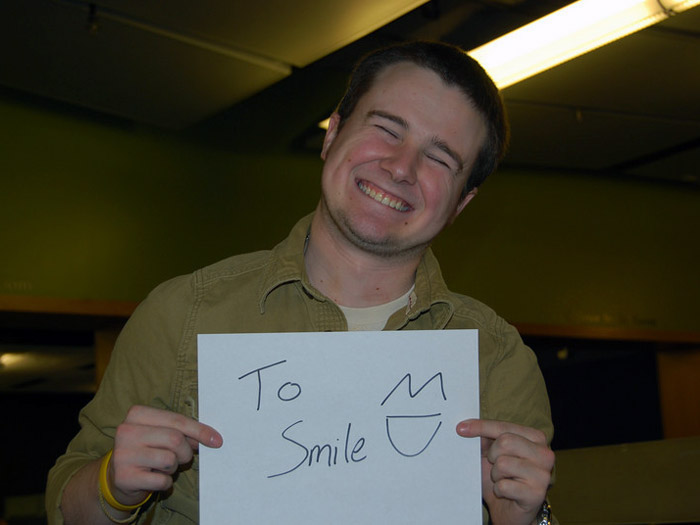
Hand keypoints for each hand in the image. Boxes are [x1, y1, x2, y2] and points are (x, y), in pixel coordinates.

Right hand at [108, 405, 222, 505]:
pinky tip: (154, 479)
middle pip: (175, 439)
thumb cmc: (147, 450)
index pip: (177, 420)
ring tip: (162, 467)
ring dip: (173, 468)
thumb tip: (210, 438)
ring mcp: (122, 454)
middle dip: (185, 452)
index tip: (217, 441)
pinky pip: (161, 480)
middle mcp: (126, 431)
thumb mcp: (161, 434)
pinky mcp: (124, 477)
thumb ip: (182, 432)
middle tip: (181, 458)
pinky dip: (165, 482)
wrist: (118, 477)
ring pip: (169, 460)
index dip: (200, 431)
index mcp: (137, 414)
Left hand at [456, 419, 553, 524]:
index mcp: (536, 438)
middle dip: (492, 455)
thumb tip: (466, 427)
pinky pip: (504, 486)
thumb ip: (484, 437)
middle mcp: (545, 454)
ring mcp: (543, 475)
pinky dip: (498, 490)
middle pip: (505, 441)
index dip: (480, 427)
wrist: (509, 509)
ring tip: (502, 480)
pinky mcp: (536, 494)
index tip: (460, 429)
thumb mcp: (491, 453)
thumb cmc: (502, 477)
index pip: (504, 426)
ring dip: (495, 474)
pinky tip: (506, 493)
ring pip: (503, 464)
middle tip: (495, 465)